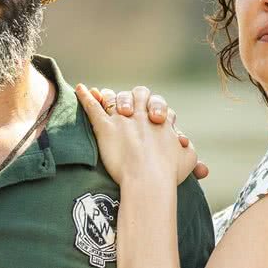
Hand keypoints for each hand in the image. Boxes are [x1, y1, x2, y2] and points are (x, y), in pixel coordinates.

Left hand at [76, 84, 197, 186]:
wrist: (148, 179)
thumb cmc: (170, 171)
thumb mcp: (188, 157)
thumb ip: (187, 148)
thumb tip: (183, 144)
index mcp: (161, 118)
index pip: (159, 105)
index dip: (157, 110)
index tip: (156, 120)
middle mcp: (141, 113)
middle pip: (138, 93)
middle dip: (136, 98)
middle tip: (131, 111)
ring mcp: (122, 118)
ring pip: (114, 98)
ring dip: (110, 96)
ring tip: (103, 95)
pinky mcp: (105, 127)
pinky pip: (92, 107)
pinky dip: (85, 97)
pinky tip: (79, 88)